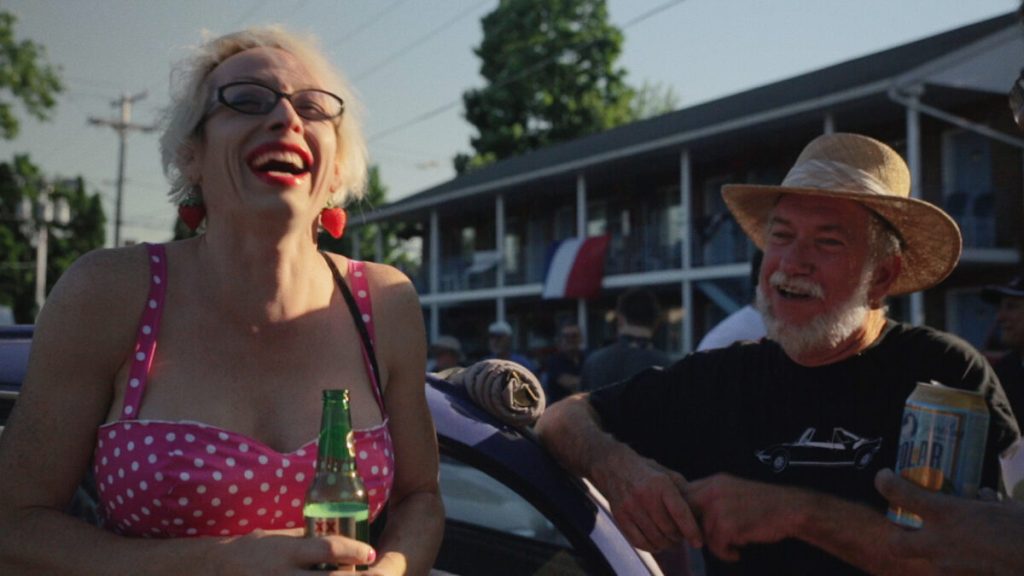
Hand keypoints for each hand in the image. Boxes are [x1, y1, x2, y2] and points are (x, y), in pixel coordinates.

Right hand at [209, 528, 376, 574]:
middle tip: (369, 573)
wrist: (215, 569)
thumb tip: (335, 533)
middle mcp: (285, 574)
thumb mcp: (278, 538)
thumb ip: (304, 539)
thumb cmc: (251, 549)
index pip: (329, 548)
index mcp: (288, 551)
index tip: (370, 552)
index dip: (354, 550)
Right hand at [593, 450, 701, 551]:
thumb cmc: (647, 473)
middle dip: (679, 537)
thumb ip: (684, 491)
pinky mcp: (619, 516)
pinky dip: (651, 547)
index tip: (698, 542)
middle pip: (668, 529)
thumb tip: (699, 513)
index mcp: (660, 483)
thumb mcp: (667, 474)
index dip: (691, 531)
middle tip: (681, 537)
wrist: (613, 466)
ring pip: (655, 538)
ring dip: (666, 544)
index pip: (680, 512)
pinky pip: (639, 542)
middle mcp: (645, 495)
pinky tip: (656, 543)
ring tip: (670, 540)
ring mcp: (630, 507)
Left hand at [684, 473, 796, 562]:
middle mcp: (712, 491)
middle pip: (684, 514)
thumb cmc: (762, 505)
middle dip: (689, 530)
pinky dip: (725, 553)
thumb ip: (710, 499)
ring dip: (715, 545)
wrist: (790, 509)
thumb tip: (687, 516)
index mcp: (713, 482)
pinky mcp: (728, 524)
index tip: (689, 528)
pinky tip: (736, 552)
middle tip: (700, 542)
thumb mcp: (732, 491)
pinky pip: (716, 546)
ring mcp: (719, 507)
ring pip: (702, 534)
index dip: (681, 514)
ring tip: (732, 546)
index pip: (682, 495)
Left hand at [874, 468, 1023, 575]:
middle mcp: (938, 541)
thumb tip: (983, 494)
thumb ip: (988, 501)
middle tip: (907, 524)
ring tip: (951, 540)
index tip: (885, 477)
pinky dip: (957, 561)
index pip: (899, 493)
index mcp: (945, 513)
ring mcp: (948, 566)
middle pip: (896, 543)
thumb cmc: (1022, 528)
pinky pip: (951, 569)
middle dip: (897, 535)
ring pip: (926, 559)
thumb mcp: (1006, 506)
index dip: (885, 482)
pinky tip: (973, 555)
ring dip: (933, 550)